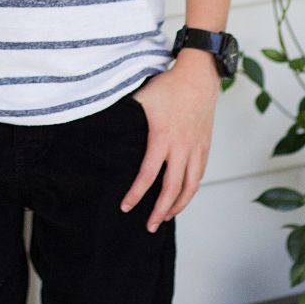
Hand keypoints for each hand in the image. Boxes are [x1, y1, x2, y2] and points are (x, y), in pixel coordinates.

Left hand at [120, 51, 220, 232]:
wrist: (198, 77)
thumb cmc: (168, 86)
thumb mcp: (141, 98)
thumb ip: (124, 115)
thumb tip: (100, 125)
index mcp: (162, 137)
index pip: (148, 175)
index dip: (136, 194)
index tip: (126, 207)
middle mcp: (181, 147)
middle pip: (172, 189)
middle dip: (159, 211)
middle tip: (149, 226)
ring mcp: (196, 149)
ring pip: (190, 187)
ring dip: (178, 206)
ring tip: (165, 218)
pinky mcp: (205, 147)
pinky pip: (199, 176)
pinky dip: (190, 191)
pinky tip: (182, 198)